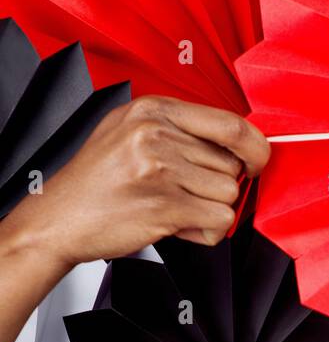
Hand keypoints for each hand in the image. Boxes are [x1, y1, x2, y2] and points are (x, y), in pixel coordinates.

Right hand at [3, 95, 270, 269]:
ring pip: (228, 195)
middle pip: (231, 166)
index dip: (255, 148)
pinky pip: (217, 222)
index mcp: (154, 110)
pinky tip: (178, 227)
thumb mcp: (131, 132)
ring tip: (176, 210)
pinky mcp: (164, 205)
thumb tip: (232, 144)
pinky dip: (205, 232)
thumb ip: (179, 131)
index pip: (231, 123)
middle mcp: (157, 133)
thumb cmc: (98, 180)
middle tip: (187, 196)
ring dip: (210, 212)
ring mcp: (160, 169)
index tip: (256, 163)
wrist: (60, 216)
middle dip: (218, 188)